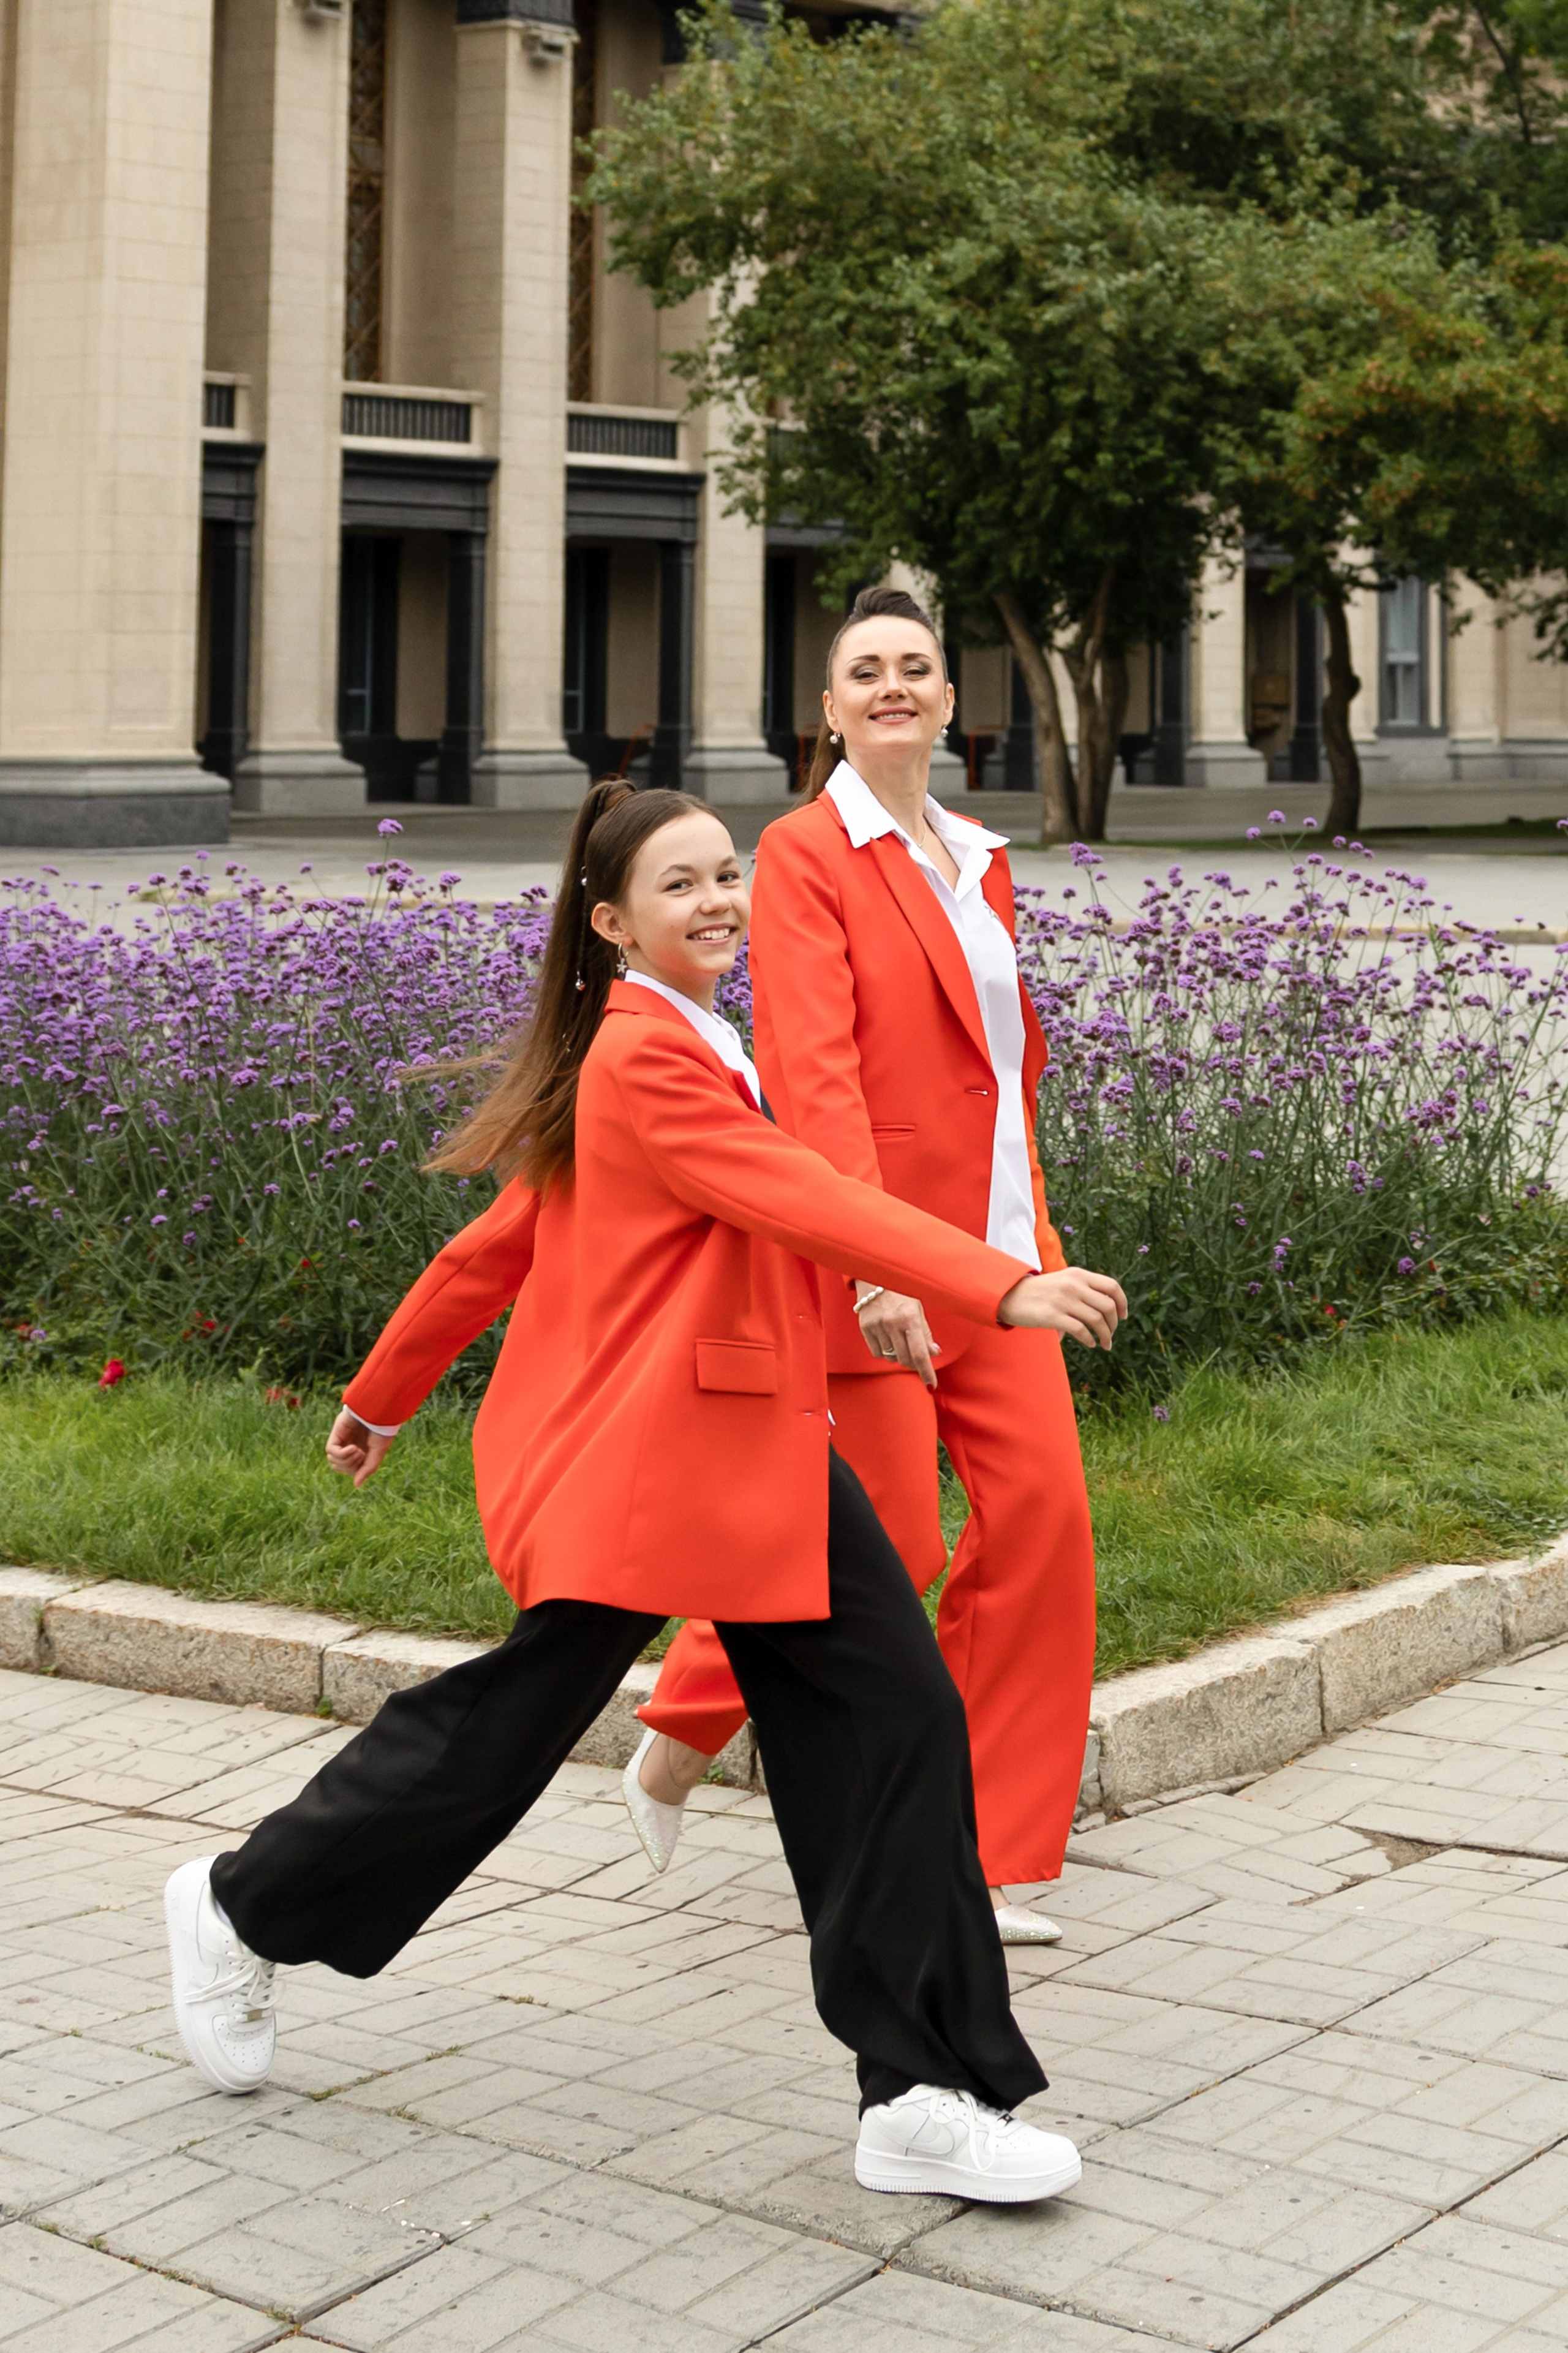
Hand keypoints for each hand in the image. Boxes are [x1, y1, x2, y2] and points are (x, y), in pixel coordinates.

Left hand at [326, 1408, 394, 1488]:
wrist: (380, 1411)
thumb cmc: (382, 1430)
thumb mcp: (377, 1453)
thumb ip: (367, 1469)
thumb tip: (356, 1485)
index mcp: (357, 1451)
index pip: (347, 1469)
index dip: (354, 1470)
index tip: (366, 1459)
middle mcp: (347, 1445)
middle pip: (338, 1466)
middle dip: (350, 1466)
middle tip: (361, 1454)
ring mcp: (340, 1439)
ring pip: (332, 1460)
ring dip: (346, 1460)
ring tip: (357, 1450)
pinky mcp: (336, 1433)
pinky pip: (330, 1451)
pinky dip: (342, 1453)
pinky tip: (353, 1447)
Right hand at [855, 1284, 941, 1386]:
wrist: (875, 1274)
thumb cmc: (901, 1291)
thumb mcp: (918, 1308)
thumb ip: (925, 1333)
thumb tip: (934, 1353)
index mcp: (910, 1318)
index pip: (920, 1354)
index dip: (927, 1372)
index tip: (931, 1385)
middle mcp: (893, 1323)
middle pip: (905, 1359)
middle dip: (913, 1363)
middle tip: (915, 1356)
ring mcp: (877, 1326)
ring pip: (891, 1357)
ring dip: (898, 1354)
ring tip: (899, 1337)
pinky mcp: (865, 1327)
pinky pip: (877, 1352)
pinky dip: (884, 1351)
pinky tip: (886, 1337)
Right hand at [998, 1266, 1128, 1350]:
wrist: (1010, 1295)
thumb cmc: (1039, 1291)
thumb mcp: (1063, 1280)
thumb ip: (1084, 1287)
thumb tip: (1107, 1307)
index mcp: (1078, 1274)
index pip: (1112, 1286)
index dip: (1122, 1303)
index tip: (1123, 1316)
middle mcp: (1073, 1285)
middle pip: (1107, 1306)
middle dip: (1114, 1324)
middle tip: (1111, 1335)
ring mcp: (1063, 1300)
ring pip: (1097, 1320)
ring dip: (1105, 1336)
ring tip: (1104, 1344)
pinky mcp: (1053, 1316)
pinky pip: (1081, 1330)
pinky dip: (1089, 1340)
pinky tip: (1090, 1344)